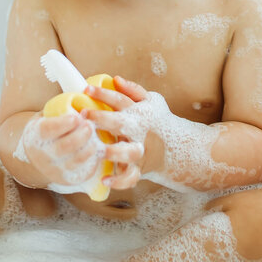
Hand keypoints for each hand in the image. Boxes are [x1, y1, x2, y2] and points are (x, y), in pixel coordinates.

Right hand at [20, 112, 105, 186]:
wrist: (39, 156)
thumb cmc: (49, 129)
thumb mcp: (47, 116)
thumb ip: (61, 109)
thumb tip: (85, 93)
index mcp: (36, 135)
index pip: (48, 130)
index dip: (63, 124)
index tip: (77, 117)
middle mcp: (43, 155)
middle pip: (64, 147)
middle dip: (80, 135)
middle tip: (90, 125)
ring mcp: (55, 170)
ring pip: (76, 161)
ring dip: (89, 148)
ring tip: (96, 137)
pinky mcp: (68, 179)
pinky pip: (84, 171)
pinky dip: (93, 160)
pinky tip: (99, 150)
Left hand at [81, 76, 158, 190]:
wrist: (177, 148)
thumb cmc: (157, 120)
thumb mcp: (151, 101)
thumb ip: (133, 90)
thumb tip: (115, 79)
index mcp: (138, 112)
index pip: (120, 100)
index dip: (104, 94)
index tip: (86, 89)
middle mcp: (138, 131)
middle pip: (120, 123)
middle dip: (103, 119)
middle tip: (84, 116)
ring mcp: (139, 150)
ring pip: (129, 152)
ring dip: (115, 151)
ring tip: (99, 151)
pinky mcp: (138, 168)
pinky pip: (130, 177)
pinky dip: (119, 181)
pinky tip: (105, 180)